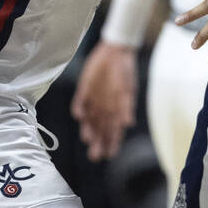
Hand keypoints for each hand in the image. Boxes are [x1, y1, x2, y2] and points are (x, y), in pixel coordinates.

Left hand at [70, 42, 136, 160]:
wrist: (116, 51)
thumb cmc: (126, 71)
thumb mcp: (128, 88)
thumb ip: (126, 107)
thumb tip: (128, 124)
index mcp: (116, 109)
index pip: (114, 130)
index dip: (112, 143)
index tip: (110, 155)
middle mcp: (104, 107)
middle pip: (100, 129)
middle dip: (98, 143)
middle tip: (95, 156)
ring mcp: (93, 100)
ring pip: (89, 120)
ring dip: (88, 129)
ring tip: (87, 138)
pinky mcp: (84, 90)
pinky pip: (79, 103)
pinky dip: (79, 109)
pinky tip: (79, 116)